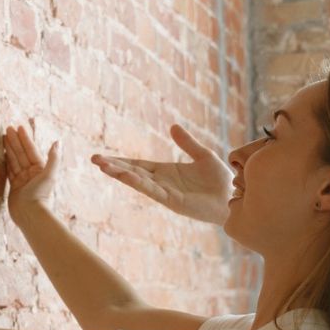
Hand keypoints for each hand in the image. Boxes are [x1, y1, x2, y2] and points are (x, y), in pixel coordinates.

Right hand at [0, 124, 59, 220]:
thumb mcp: (49, 175)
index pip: (31, 150)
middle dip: (15, 141)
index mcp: (40, 169)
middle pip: (21, 154)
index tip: (19, 127)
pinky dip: (6, 161)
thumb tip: (58, 142)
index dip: (25, 139)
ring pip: (14, 160)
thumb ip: (53, 158)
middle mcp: (31, 173)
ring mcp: (22, 180)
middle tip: (7, 128)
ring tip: (3, 137)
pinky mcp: (14, 187)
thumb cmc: (40, 195)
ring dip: (9, 149)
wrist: (30, 214)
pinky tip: (2, 154)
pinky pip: (9, 171)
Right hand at [90, 124, 233, 225]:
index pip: (137, 165)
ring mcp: (167, 193)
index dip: (120, 161)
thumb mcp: (203, 155)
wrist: (236, 197)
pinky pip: (153, 191)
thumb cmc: (221, 180)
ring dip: (121, 174)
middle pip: (132, 173)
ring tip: (103, 166)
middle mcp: (162, 183)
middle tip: (93, 159)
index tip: (102, 157)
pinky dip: (140, 183)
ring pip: (139, 182)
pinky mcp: (174, 202)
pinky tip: (127, 175)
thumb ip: (187, 143)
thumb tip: (172, 126)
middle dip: (113, 167)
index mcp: (166, 172)